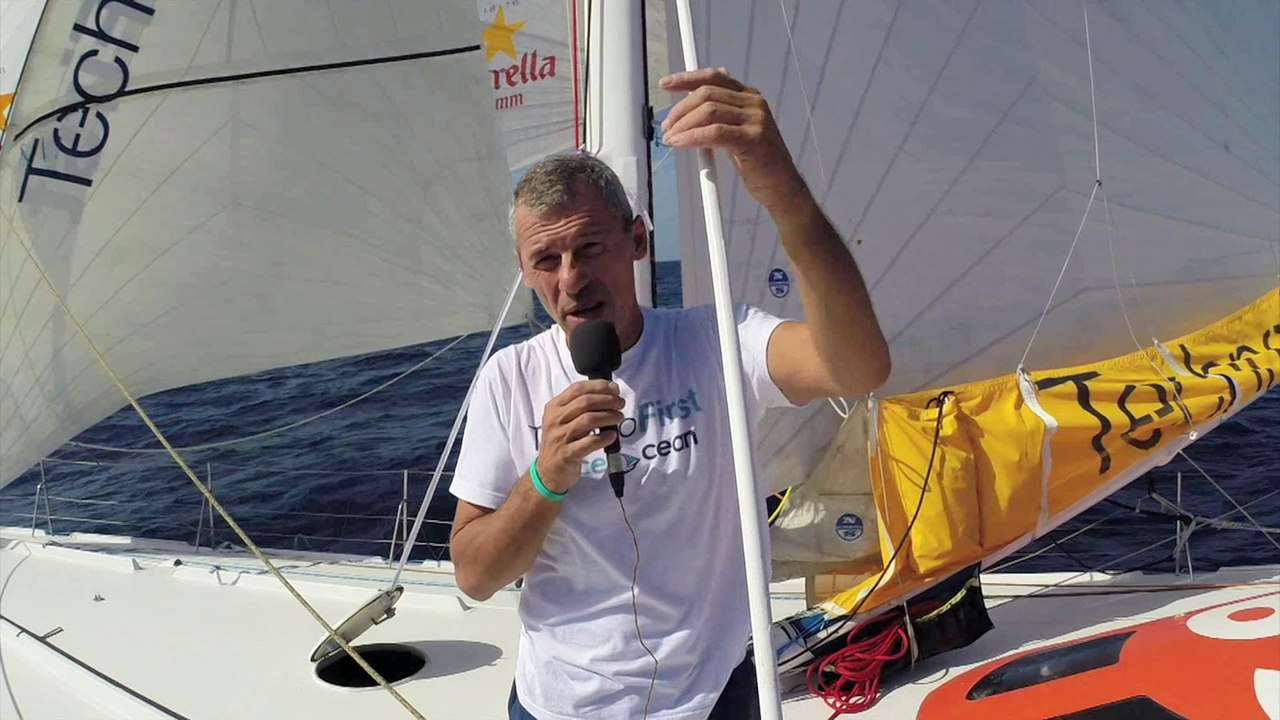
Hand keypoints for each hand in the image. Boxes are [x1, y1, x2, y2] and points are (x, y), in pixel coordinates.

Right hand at [536, 380, 624, 492]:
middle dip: (607, 400)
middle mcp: (555, 419)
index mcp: (554, 407)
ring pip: (588, 420)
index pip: (577, 389)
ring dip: (608, 416)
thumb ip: (578, 407)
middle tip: (620, 404)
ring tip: (619, 417)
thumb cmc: (560, 441)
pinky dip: (604, 438)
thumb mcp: (562, 419)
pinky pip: (589, 443)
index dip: (599, 386)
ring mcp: (560, 437)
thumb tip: (609, 396)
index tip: (615, 389)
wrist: (547, 470)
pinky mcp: (567, 454)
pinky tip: (612, 435)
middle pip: (585, 402)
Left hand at [659, 67, 809, 212]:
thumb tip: (688, 105)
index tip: (665, 84)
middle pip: (707, 93)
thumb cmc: (756, 160)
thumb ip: (719, 115)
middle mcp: (754, 102)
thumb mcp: (736, 130)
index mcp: (748, 95)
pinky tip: (680, 143)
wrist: (780, 185)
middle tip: (666, 127)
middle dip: (680, 109)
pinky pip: (714, 132)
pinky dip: (692, 137)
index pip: (714, 76)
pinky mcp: (753, 139)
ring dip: (683, 124)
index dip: (687, 78)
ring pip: (708, 111)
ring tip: (670, 138)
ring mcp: (756, 119)